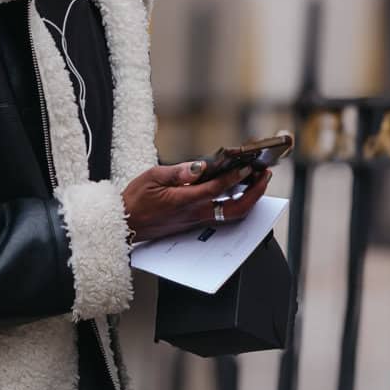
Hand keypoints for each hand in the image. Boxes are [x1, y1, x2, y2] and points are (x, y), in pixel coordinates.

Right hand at [121, 163, 272, 243]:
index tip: (248, 167)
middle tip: (264, 177)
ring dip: (248, 199)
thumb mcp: (152, 177)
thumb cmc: (136, 199)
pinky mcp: (194, 224)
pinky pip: (221, 216)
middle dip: (254, 193)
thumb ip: (178, 172)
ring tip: (256, 182)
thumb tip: (199, 166)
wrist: (126, 224)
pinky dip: (235, 203)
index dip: (235, 178)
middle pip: (234, 209)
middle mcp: (194, 214)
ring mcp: (196, 221)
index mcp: (184, 201)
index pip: (217, 189)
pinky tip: (238, 191)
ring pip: (231, 215)